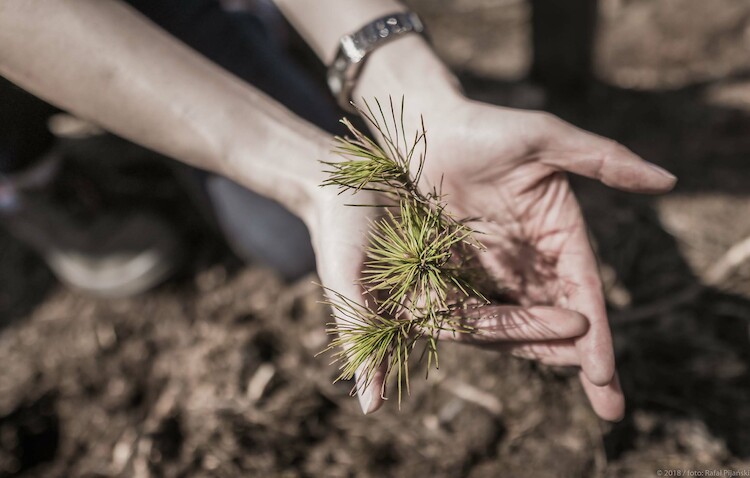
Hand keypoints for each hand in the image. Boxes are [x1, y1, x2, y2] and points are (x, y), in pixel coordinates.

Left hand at [391, 96, 675, 420]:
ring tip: (573, 395)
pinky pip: (481, 309)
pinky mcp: (463, 267)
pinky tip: (513, 364)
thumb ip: (603, 159)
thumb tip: (668, 181)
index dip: (598, 331)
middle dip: (586, 360)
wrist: (427, 129)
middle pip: (562, 316)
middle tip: (610, 405)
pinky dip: (500, 338)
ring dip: (547, 357)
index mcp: (560, 231)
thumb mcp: (546, 138)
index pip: (584, 290)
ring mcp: (499, 265)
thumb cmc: (487, 128)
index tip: (604, 371)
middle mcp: (534, 255)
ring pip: (526, 321)